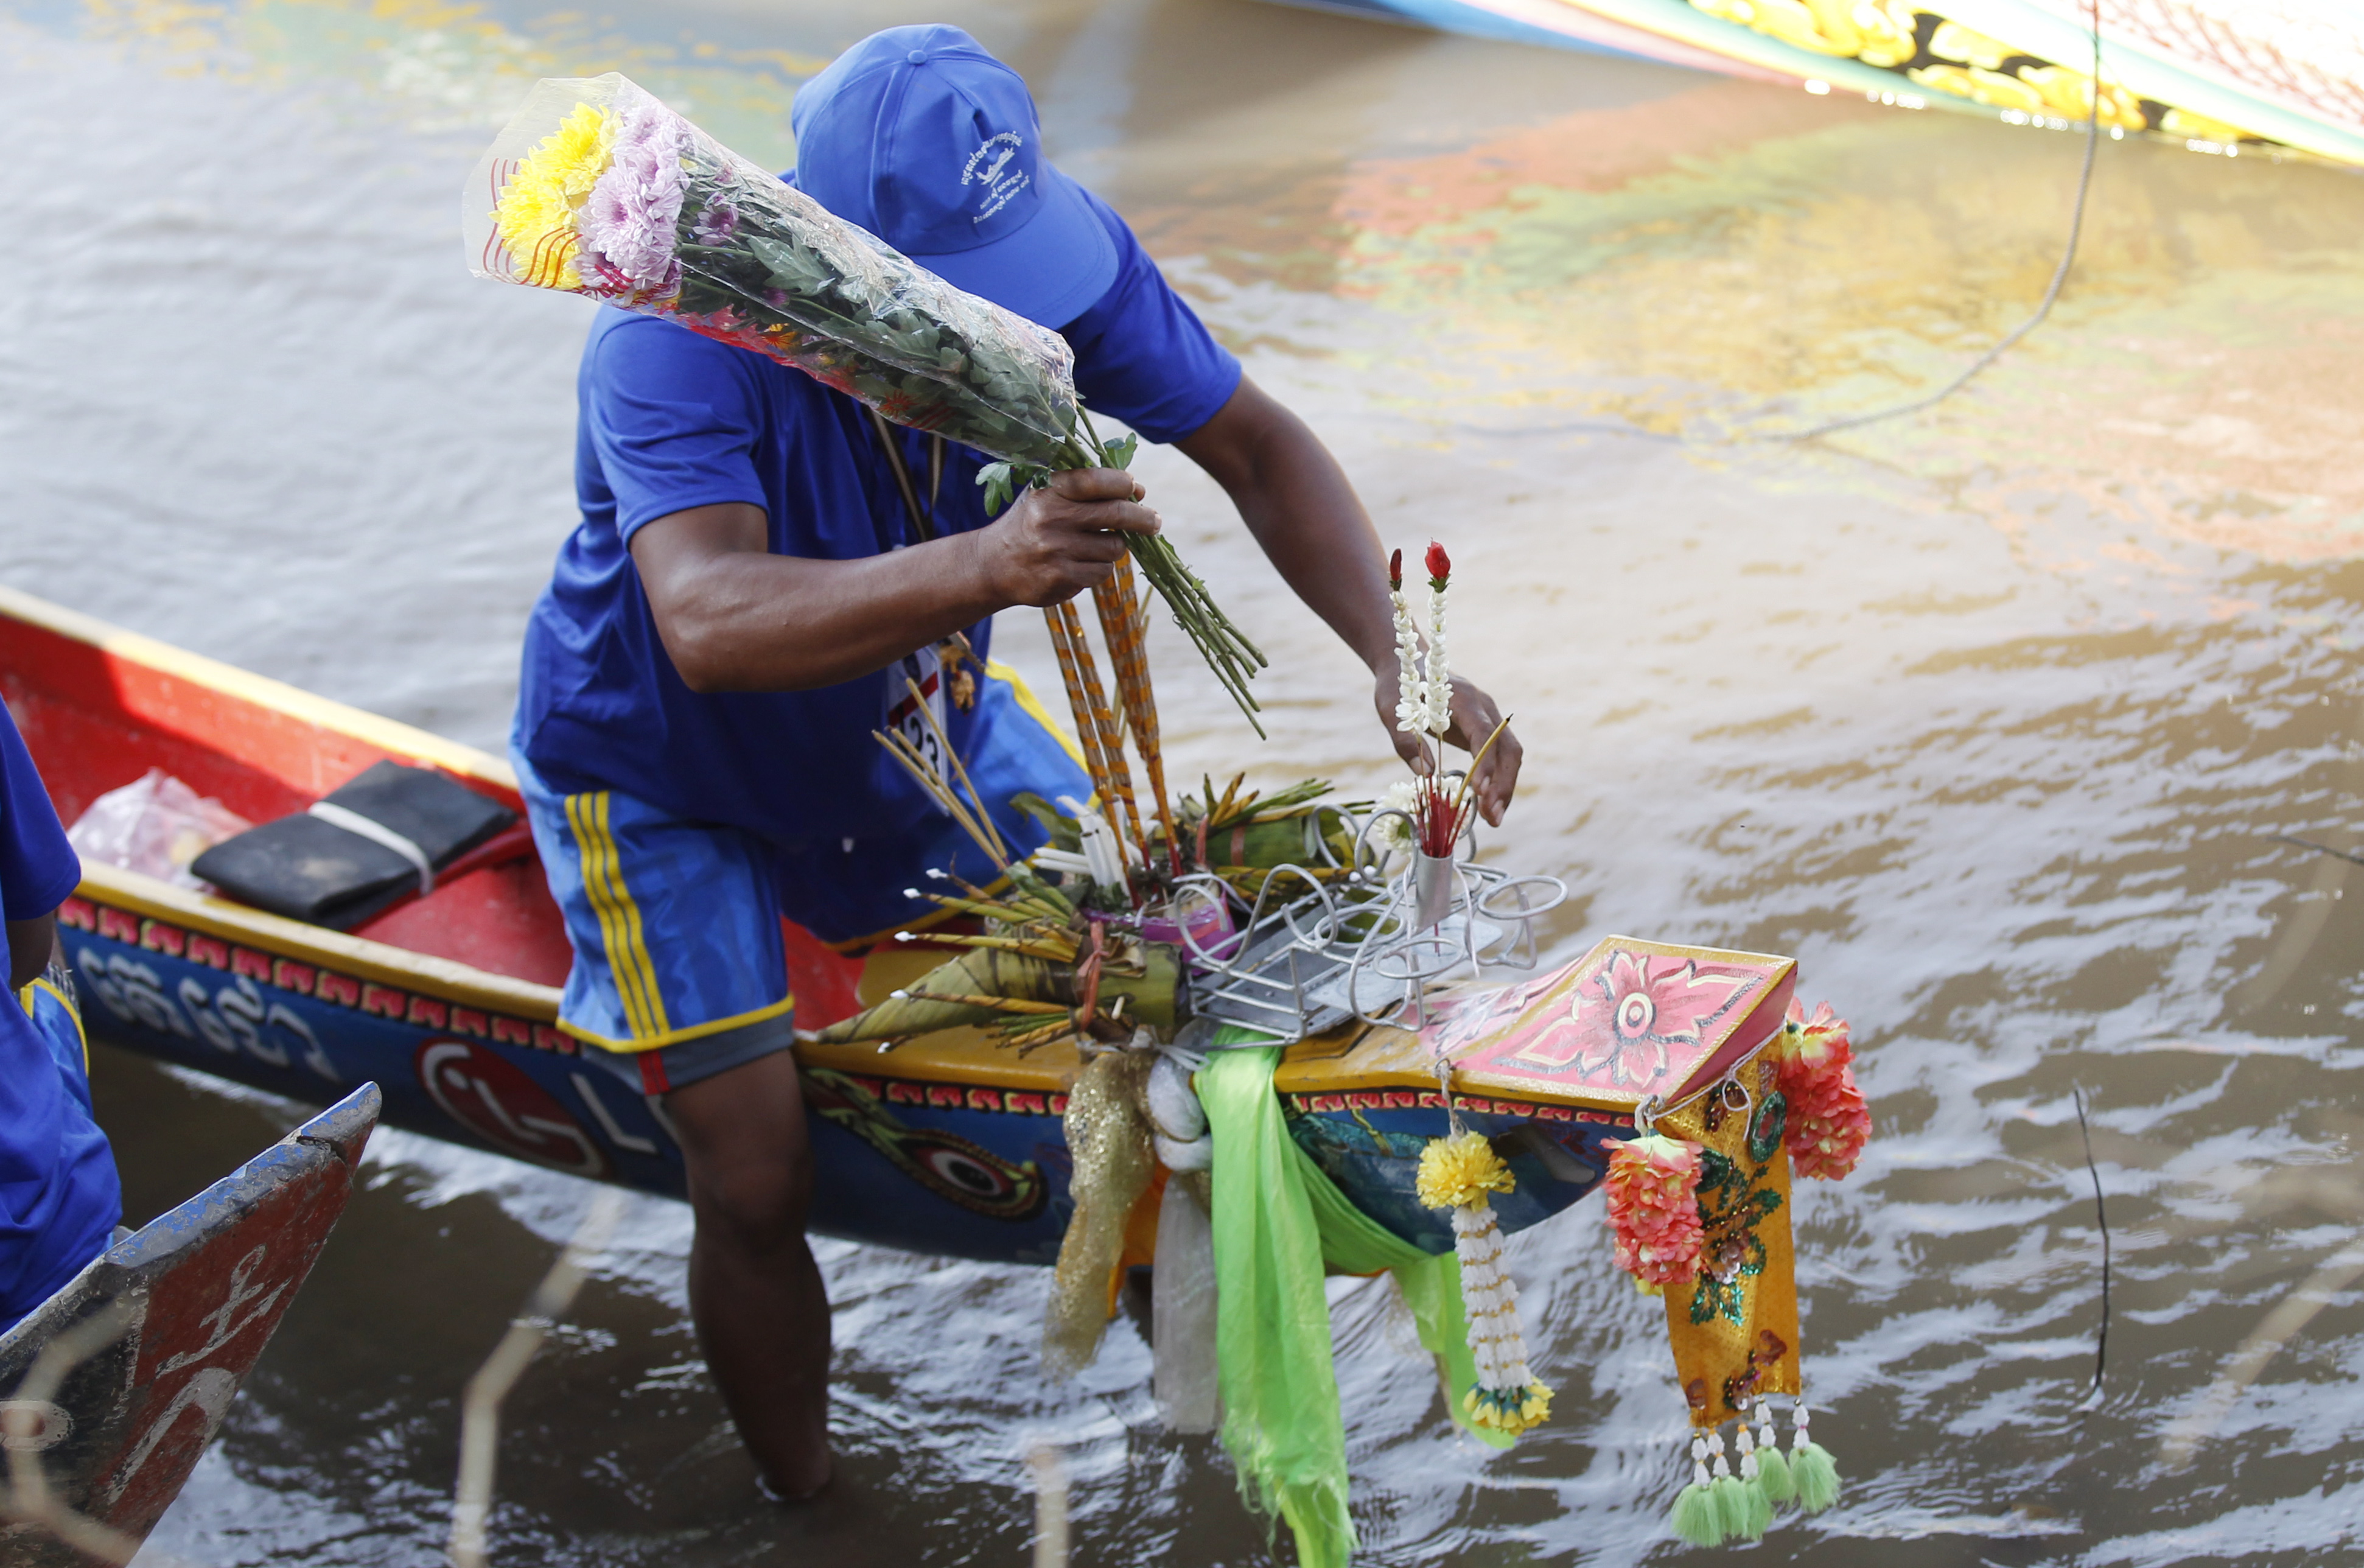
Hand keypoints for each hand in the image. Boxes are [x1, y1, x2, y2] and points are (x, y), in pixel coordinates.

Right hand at [974, 468, 1158, 607]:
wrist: (993, 565)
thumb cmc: (1031, 523)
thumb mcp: (1047, 494)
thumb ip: (1087, 488)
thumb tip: (1138, 492)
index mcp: (1049, 490)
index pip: (1097, 480)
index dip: (1123, 483)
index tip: (1135, 489)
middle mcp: (1051, 518)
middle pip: (1117, 514)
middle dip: (1143, 518)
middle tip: (1154, 521)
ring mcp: (1056, 550)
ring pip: (1114, 547)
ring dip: (1115, 546)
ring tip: (1098, 545)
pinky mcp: (1061, 578)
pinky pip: (1101, 572)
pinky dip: (1100, 568)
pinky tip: (1081, 563)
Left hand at [1371, 670, 1522, 827]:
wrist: (1410, 664)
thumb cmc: (1398, 687)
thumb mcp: (1391, 711)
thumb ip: (1406, 741)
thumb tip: (1425, 776)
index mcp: (1461, 698)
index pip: (1482, 732)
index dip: (1484, 762)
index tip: (1480, 791)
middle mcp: (1484, 706)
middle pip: (1507, 747)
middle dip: (1503, 783)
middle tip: (1492, 817)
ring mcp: (1489, 717)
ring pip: (1510, 754)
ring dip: (1505, 787)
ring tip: (1493, 818)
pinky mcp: (1486, 728)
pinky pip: (1501, 755)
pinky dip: (1498, 780)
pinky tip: (1489, 803)